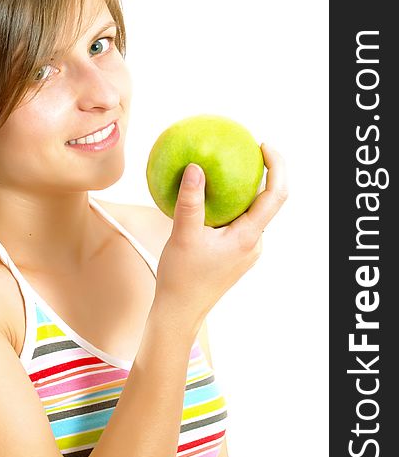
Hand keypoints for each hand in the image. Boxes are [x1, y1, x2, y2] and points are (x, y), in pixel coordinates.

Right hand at [154, 143, 287, 330]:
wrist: (180, 311)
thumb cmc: (182, 277)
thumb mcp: (183, 235)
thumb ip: (190, 201)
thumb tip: (195, 167)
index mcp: (249, 237)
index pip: (276, 195)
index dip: (277, 166)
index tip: (263, 145)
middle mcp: (254, 243)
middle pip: (269, 201)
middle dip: (262, 173)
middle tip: (244, 149)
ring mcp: (246, 250)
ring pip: (252, 212)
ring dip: (243, 190)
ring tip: (224, 169)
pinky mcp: (235, 254)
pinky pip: (238, 222)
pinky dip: (230, 205)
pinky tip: (208, 198)